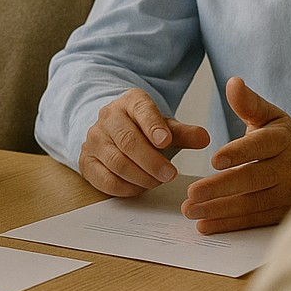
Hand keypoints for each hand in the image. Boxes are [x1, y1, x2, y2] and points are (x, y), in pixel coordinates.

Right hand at [78, 88, 209, 196]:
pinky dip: (126, 188)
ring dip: (142, 177)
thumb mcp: (166, 128)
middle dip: (152, 161)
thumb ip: (184, 134)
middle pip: (128, 141)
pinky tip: (140, 187)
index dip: (153, 126)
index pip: (141, 110)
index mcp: (130, 102)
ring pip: (117, 162)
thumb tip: (204, 138)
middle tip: (171, 174)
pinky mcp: (86, 161)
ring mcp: (94, 140)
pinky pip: (106, 180)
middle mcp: (107, 117)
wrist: (113, 132)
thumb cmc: (144, 131)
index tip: (166, 142)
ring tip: (158, 181)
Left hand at [181, 76, 290, 233]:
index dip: (238, 153)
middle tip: (191, 193)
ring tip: (191, 210)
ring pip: (252, 204)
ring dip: (219, 210)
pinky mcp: (285, 213)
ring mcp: (289, 194)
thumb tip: (233, 83)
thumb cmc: (284, 138)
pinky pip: (255, 221)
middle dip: (220, 188)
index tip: (214, 160)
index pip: (260, 147)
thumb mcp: (270, 116)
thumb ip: (248, 103)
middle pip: (253, 180)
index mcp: (283, 141)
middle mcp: (289, 169)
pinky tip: (206, 225)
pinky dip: (229, 224)